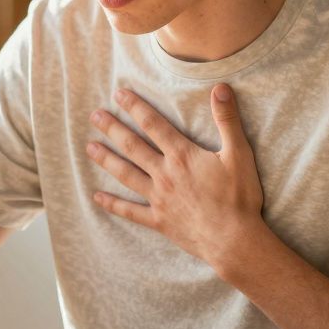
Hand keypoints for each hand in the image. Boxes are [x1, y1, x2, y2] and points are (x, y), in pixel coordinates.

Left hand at [86, 84, 267, 276]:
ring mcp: (158, 198)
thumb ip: (227, 120)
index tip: (119, 95)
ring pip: (126, 174)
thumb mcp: (239, 154)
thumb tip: (221, 88)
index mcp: (182, 155)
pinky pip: (130, 211)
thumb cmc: (239, 198)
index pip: (153, 124)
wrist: (233, 240)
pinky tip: (97, 197)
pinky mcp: (158, 220)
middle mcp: (164, 174)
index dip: (135, 107)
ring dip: (107, 159)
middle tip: (95, 116)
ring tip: (89, 147)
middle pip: (132, 146)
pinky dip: (113, 204)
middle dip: (113, 129)